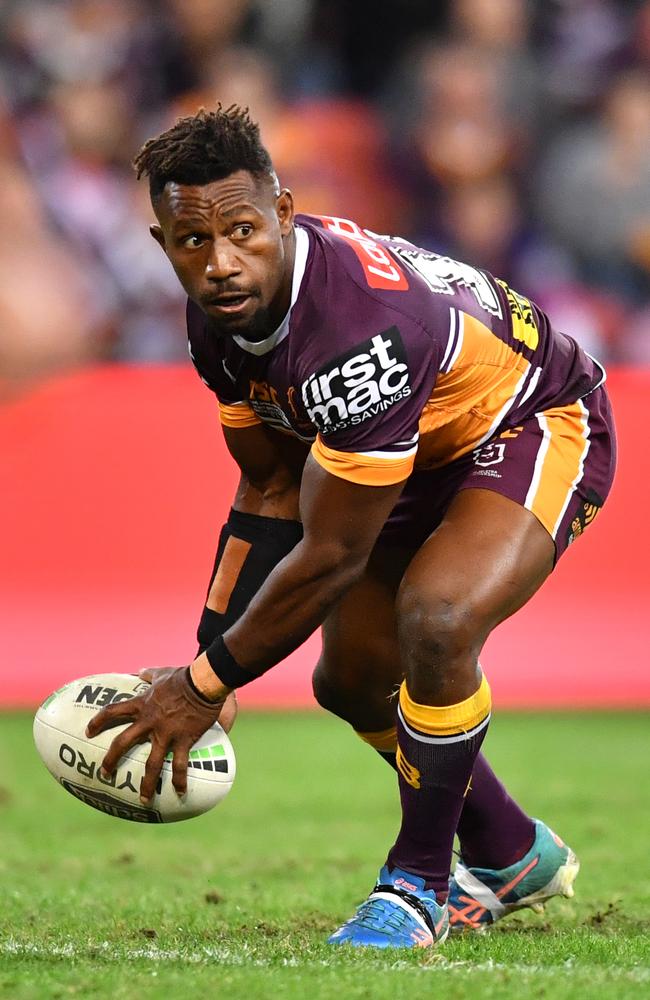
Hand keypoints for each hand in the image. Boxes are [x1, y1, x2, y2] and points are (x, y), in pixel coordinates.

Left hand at [85, 667, 224, 802]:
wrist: (203, 682)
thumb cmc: (183, 676)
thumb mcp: (162, 673)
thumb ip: (149, 674)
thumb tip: (141, 671)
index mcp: (142, 705)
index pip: (112, 712)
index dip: (98, 722)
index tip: (88, 732)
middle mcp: (149, 721)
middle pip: (123, 743)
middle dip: (111, 760)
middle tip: (103, 773)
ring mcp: (166, 733)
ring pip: (151, 763)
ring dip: (146, 783)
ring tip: (144, 799)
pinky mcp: (183, 740)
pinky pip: (180, 764)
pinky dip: (179, 780)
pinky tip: (179, 792)